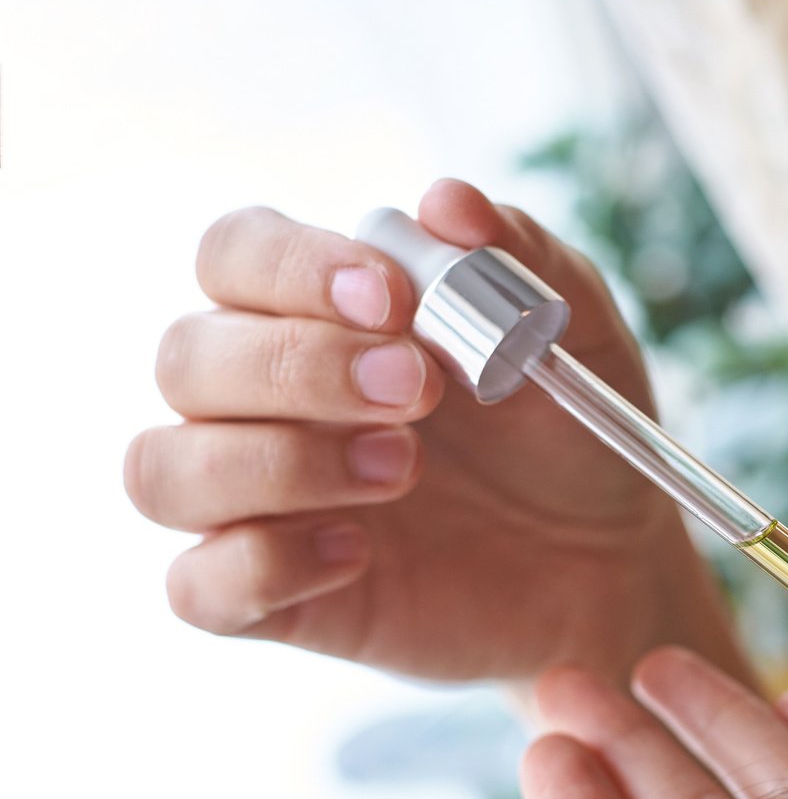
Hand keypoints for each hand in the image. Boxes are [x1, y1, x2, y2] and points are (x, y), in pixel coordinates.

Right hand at [124, 179, 744, 682]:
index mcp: (319, 315)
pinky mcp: (273, 596)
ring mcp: (259, 502)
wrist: (610, 558)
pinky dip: (263, 566)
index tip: (391, 298)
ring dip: (276, 463)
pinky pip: (195, 586)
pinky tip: (359, 553)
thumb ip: (517, 259)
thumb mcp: (574, 333)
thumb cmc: (570, 431)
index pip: (233, 255)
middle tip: (420, 391)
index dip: (290, 268)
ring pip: (164, 468)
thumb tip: (444, 202)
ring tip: (401, 468)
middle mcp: (266, 400)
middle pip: (185, 356)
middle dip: (298, 367)